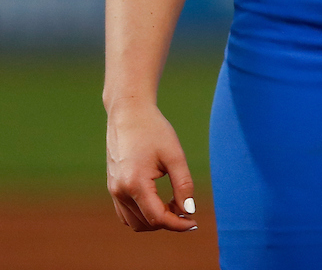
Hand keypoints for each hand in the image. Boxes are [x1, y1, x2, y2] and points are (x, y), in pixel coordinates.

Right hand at [106, 102, 197, 232]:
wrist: (128, 112)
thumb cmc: (153, 130)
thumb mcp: (174, 155)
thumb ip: (183, 184)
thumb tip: (190, 210)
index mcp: (135, 183)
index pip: (157, 218)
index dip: (178, 224)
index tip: (194, 222)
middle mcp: (120, 191)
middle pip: (146, 223)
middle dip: (168, 221)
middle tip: (186, 207)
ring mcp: (113, 190)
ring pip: (134, 222)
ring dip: (154, 220)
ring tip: (174, 202)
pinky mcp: (112, 186)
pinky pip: (125, 213)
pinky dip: (142, 214)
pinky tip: (158, 200)